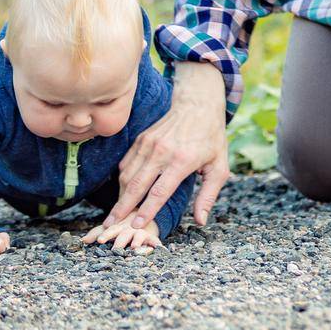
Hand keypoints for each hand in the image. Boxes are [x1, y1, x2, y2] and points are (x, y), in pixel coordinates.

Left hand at [82, 217, 161, 252]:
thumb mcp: (110, 228)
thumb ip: (96, 233)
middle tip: (116, 248)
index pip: (110, 230)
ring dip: (136, 241)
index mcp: (117, 226)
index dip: (105, 234)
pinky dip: (155, 243)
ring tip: (134, 247)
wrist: (144, 216)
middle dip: (120, 241)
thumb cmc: (123, 225)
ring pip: (138, 236)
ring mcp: (140, 232)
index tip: (100, 241)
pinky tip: (157, 247)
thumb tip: (82, 241)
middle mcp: (128, 228)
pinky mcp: (151, 236)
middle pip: (124, 234)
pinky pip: (154, 240)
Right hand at [84, 62, 229, 240]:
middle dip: (122, 208)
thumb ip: (209, 195)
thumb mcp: (219, 167)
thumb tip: (201, 221)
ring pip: (127, 175)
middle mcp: (162, 152)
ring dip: (119, 196)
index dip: (146, 210)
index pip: (160, 191)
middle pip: (136, 185)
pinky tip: (122, 193)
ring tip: (114, 214)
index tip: (136, 225)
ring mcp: (148, 144)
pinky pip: (126, 164)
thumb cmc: (211, 138)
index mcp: (182, 161)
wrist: (198, 104)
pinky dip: (122, 180)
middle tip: (111, 226)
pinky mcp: (141, 140)